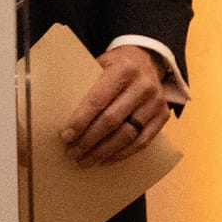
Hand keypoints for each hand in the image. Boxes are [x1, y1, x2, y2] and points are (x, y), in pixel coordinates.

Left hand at [60, 44, 168, 166]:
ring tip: (85, 160)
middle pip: (112, 120)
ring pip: (127, 135)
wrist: (146, 61)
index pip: (98, 100)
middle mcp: (143, 86)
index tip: (66, 135)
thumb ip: (85, 82)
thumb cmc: (114, 65)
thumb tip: (58, 110)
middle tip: (71, 152)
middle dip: (88, 140)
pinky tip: (106, 160)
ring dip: (103, 151)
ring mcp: (156, 102)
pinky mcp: (163, 116)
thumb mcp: (100, 64)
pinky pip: (142, 142)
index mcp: (123, 69)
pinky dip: (122, 154)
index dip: (81, 120)